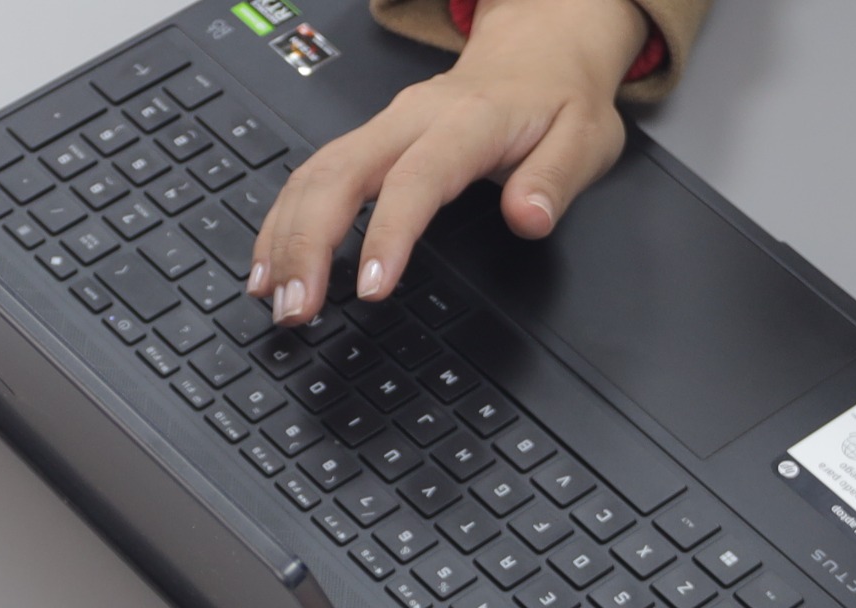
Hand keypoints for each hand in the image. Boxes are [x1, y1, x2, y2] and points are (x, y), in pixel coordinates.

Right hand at [246, 0, 645, 324]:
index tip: (370, 288)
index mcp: (469, 120)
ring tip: (272, 298)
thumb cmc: (557, 100)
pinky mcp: (366, 142)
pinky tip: (270, 264)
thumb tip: (529, 219)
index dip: (388, 233)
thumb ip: (556, 179)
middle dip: (307, 242)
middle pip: (339, 172)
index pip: (417, 178)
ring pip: (313, 173)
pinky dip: (283, 222)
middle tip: (295, 308)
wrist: (537, 51)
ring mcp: (382, 127)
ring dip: (284, 237)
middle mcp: (412, 118)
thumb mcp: (586, 138)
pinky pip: (311, 176)